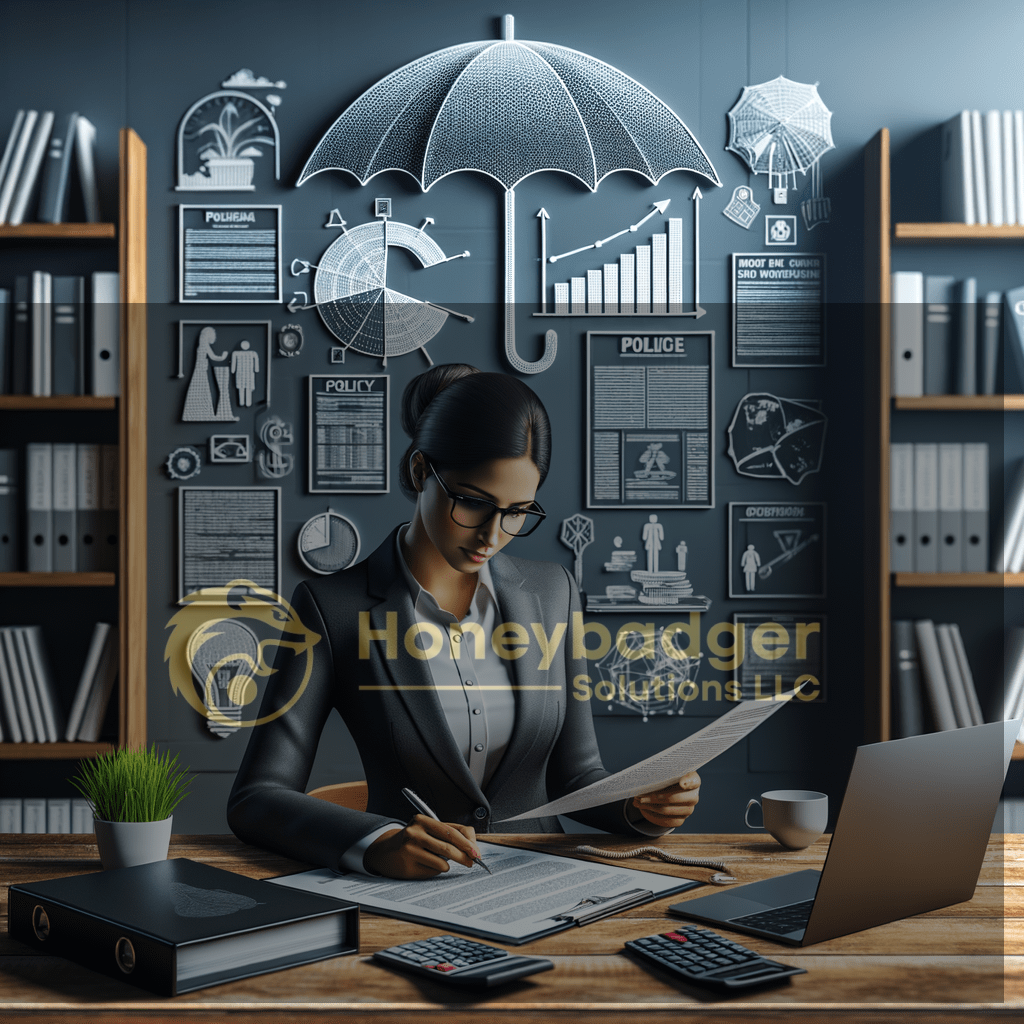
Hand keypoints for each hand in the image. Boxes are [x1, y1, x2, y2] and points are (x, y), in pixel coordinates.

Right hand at [363, 814, 480, 878]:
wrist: (387, 852)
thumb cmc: (414, 840)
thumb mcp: (430, 830)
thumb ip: (450, 833)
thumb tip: (472, 847)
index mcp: (423, 820)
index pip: (451, 831)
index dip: (467, 842)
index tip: (476, 851)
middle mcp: (415, 833)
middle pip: (448, 847)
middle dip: (465, 856)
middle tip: (472, 862)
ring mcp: (410, 849)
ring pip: (442, 861)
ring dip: (449, 864)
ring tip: (445, 862)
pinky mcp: (408, 865)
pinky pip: (433, 871)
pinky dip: (437, 869)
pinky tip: (428, 865)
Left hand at [632, 771, 699, 828]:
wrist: (669, 791)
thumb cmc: (667, 778)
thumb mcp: (666, 773)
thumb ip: (662, 774)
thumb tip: (645, 781)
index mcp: (693, 780)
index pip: (694, 781)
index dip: (688, 782)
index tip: (681, 783)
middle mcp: (693, 797)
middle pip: (674, 797)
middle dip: (654, 797)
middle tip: (639, 795)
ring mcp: (688, 810)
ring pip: (666, 810)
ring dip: (649, 806)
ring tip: (637, 801)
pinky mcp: (680, 820)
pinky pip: (665, 821)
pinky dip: (651, 815)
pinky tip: (643, 809)